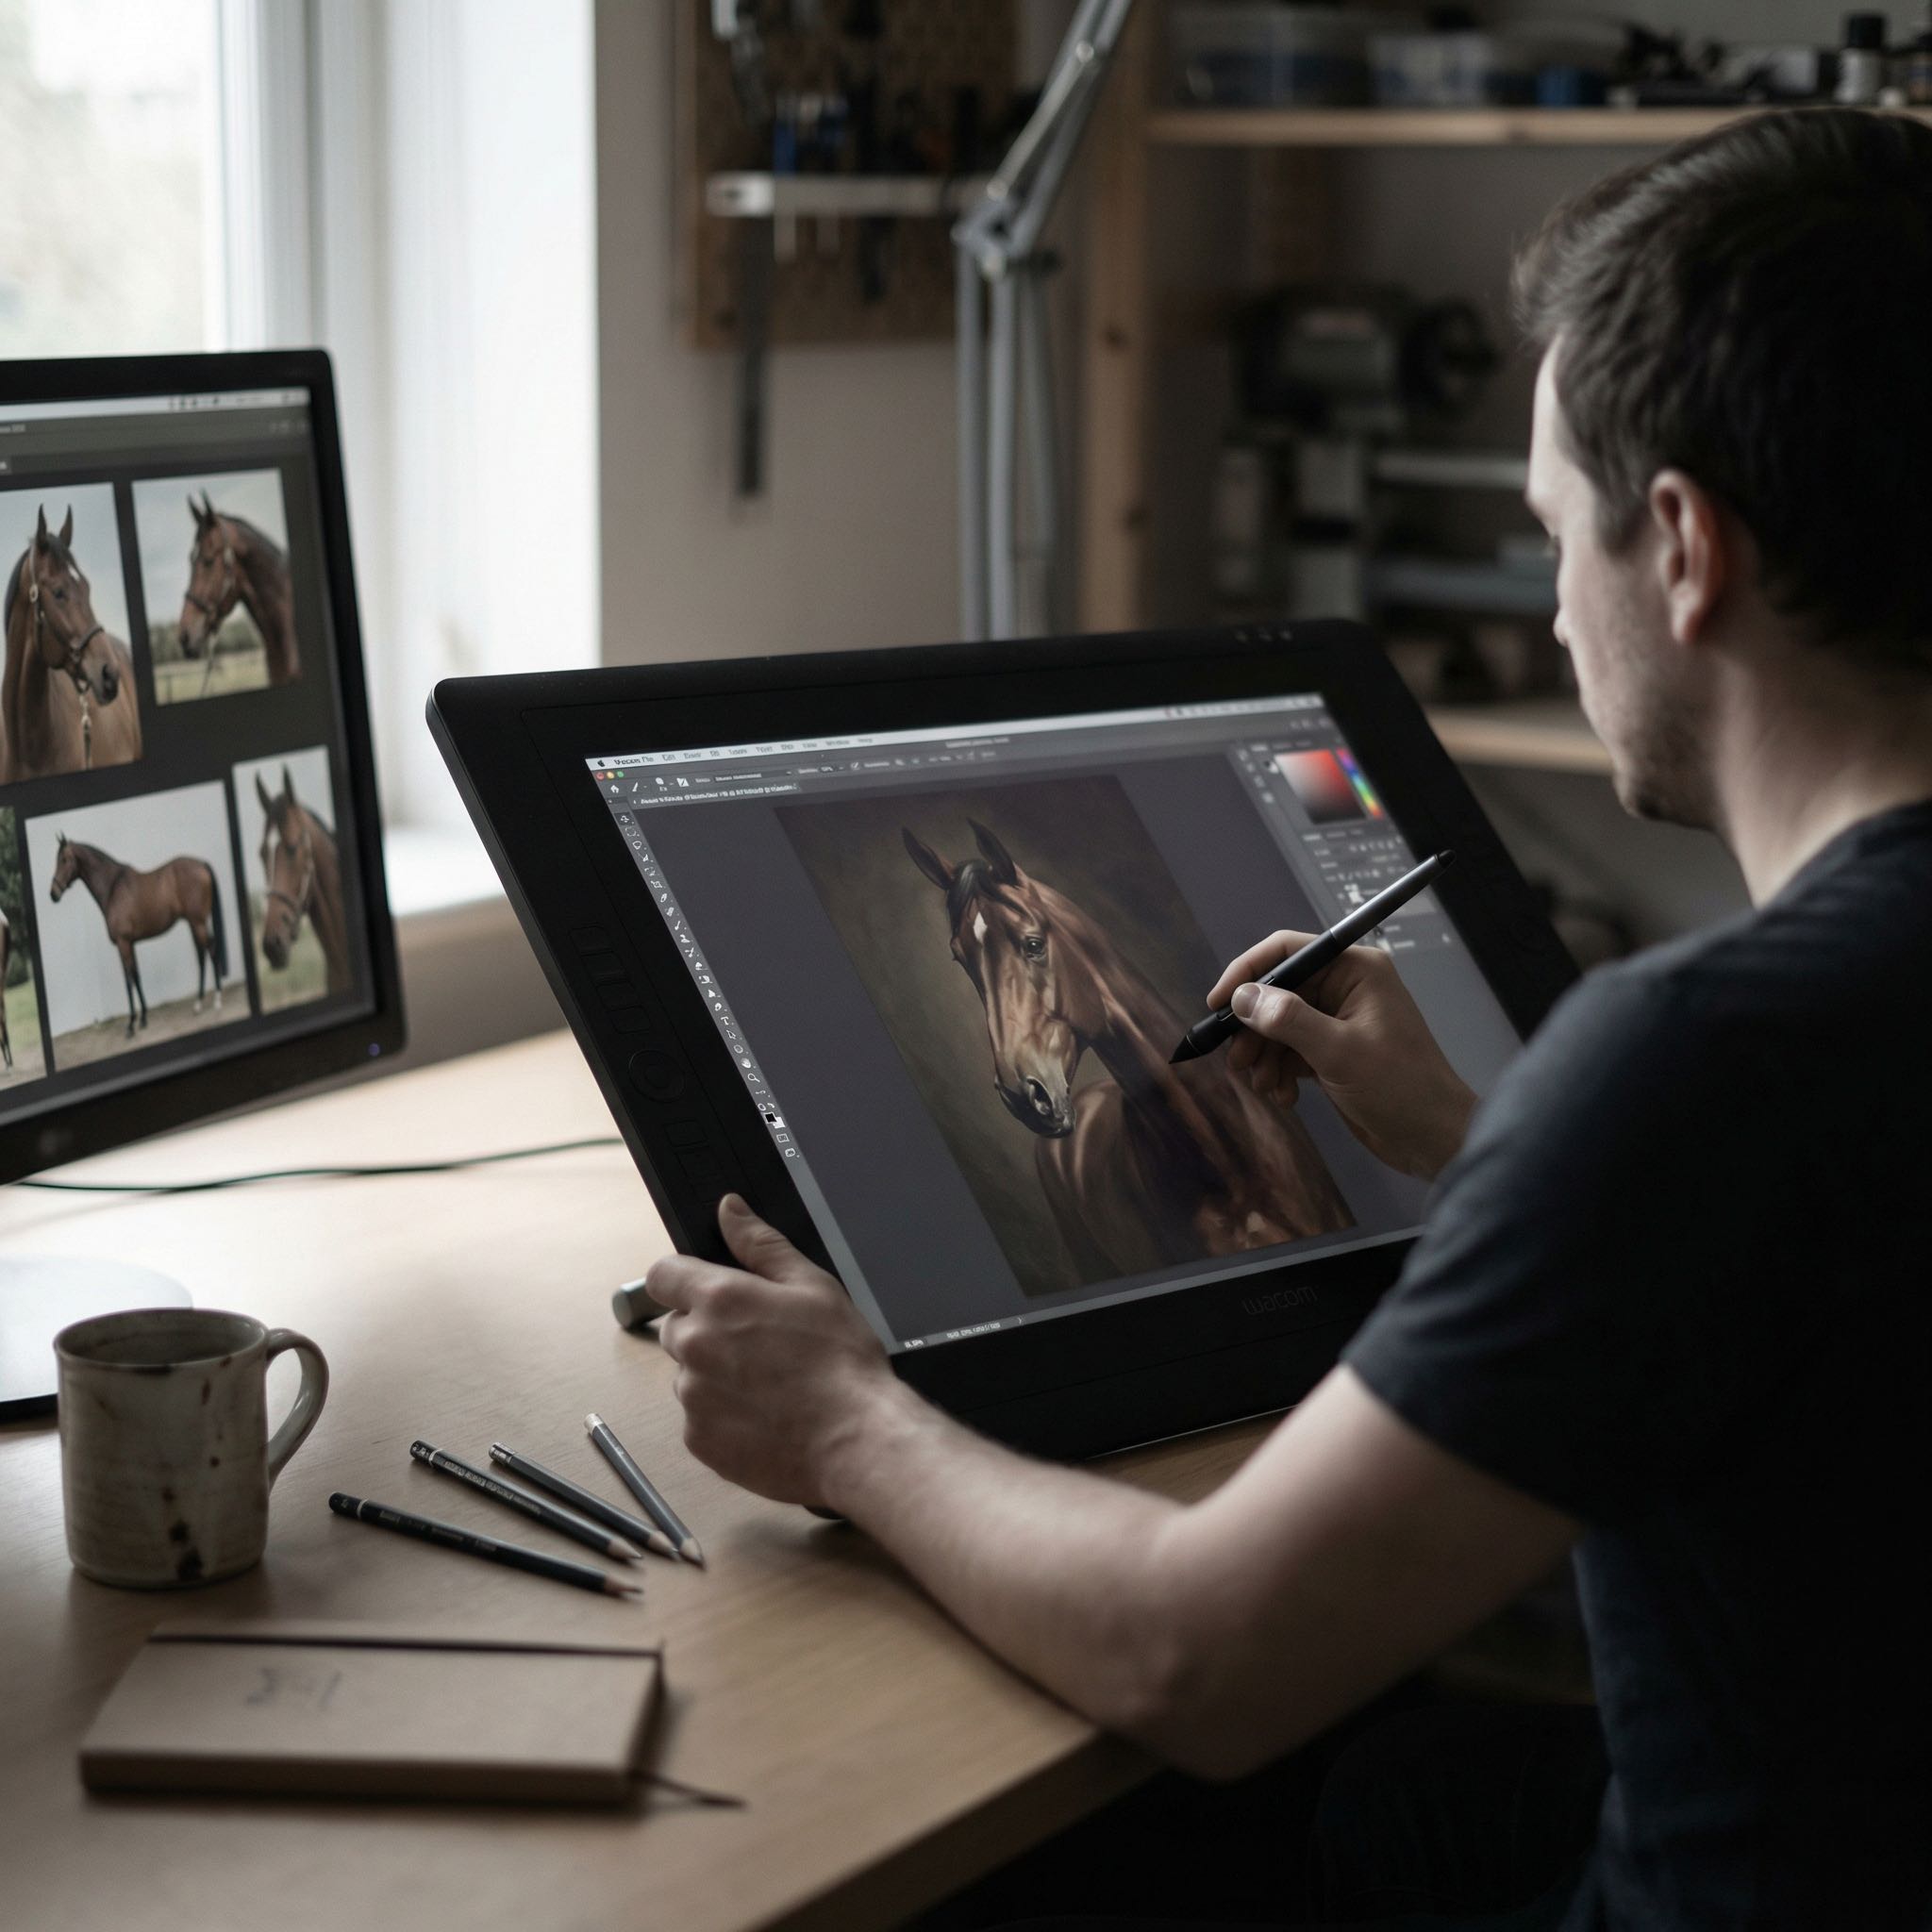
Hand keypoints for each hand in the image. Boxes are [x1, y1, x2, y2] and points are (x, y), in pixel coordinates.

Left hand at [649, 1195, 904, 1506]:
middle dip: (707, 1329)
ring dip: (714, 1375)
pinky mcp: (699, 1440)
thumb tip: (728, 1209)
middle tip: (759, 1344)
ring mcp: (692, 1397)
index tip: (708, 1291)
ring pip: (689, 1375)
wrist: (855, 1439)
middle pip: (676, 1327)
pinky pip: (699, 1418)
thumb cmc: (840, 1361)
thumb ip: (761, 1244)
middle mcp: (694, 1345)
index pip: (662, 1275)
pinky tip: (765, 1416)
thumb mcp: (812, 1285)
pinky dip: (723, 1416)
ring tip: (769, 1386)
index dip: (684, 1279)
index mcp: (718, 1299)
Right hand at [1206, 933, 1475, 1181]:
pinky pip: (1291, 1050)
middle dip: (1254, 1027)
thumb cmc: (1397, 1087)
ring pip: (1279, 1025)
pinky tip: (1285, 1096)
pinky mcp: (1334, 1051)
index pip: (1288, 951)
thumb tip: (1241, 998)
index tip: (1217, 1004)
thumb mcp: (1338, 1052)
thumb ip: (1288, 1020)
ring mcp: (1339, 1021)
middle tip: (1237, 1062)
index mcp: (1356, 970)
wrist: (1433, 1140)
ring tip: (1265, 1086)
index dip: (1247, 972)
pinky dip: (1280, 1071)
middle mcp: (1346, 987)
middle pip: (1278, 991)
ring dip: (1265, 1055)